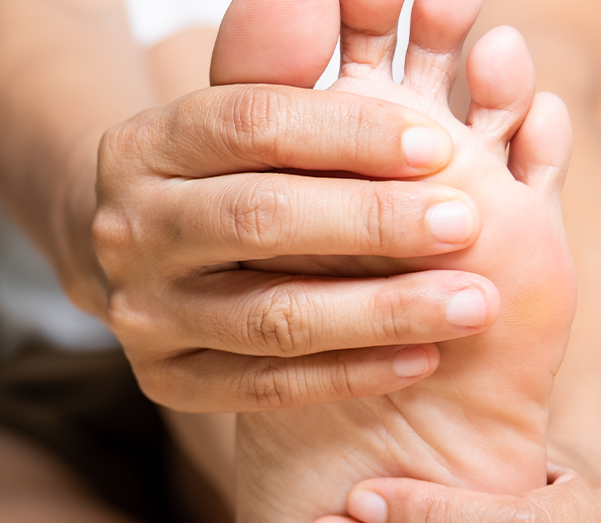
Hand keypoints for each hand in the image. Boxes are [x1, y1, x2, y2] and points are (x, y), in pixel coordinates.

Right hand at [91, 83, 500, 412]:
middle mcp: (128, 228)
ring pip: (267, 316)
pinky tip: (423, 357)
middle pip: (256, 220)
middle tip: (467, 224)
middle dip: (372, 222)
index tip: (440, 143)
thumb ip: (281, 57)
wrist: (144, 259)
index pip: (248, 123)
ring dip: (380, 311)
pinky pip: (264, 386)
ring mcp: (141, 313)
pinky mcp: (166, 381)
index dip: (348, 131)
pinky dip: (349, 373)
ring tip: (472, 302)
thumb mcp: (239, 107)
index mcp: (144, 145)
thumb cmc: (222, 173)